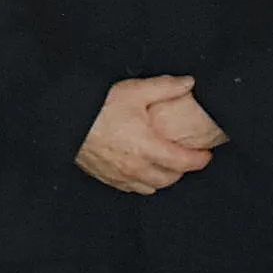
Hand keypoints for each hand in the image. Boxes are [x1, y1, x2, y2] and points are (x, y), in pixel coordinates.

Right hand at [75, 76, 214, 193]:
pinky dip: (144, 182)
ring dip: (164, 178)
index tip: (206, 154)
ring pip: (153, 187)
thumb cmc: (99, 106)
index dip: (200, 160)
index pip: (184, 162)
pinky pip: (133, 188)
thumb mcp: (135, 91)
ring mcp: (121, 176)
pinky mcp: (108, 178)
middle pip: (170, 179)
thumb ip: (165, 88)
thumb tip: (189, 83)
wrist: (66, 121)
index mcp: (148, 147)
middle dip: (183, 169)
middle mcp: (137, 166)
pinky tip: (144, 170)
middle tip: (187, 157)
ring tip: (167, 164)